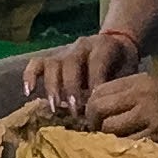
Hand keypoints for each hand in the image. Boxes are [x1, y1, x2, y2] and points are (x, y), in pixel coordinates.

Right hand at [23, 31, 142, 116]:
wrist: (117, 45)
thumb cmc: (123, 65)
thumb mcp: (128, 73)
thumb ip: (117, 87)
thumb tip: (107, 111)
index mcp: (103, 46)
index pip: (96, 62)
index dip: (95, 82)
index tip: (95, 105)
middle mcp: (81, 46)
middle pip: (70, 64)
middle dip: (71, 89)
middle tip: (74, 111)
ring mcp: (64, 51)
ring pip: (51, 64)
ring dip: (52, 88)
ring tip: (55, 108)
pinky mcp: (52, 58)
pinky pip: (36, 64)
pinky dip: (30, 77)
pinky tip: (29, 93)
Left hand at [84, 72, 157, 149]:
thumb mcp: (157, 88)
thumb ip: (129, 94)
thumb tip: (98, 107)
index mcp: (140, 81)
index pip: (99, 91)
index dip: (91, 107)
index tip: (96, 119)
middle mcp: (142, 94)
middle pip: (98, 108)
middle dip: (94, 123)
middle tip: (99, 134)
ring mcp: (150, 115)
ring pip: (109, 128)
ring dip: (108, 139)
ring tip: (115, 143)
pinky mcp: (157, 135)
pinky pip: (127, 144)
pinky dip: (123, 149)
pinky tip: (129, 151)